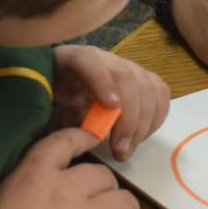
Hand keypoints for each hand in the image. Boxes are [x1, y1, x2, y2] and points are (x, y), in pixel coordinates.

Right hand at [0, 127, 149, 208]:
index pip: (66, 142)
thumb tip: (28, 190)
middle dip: (101, 189)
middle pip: (102, 175)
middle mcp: (66, 191)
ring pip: (126, 203)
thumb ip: (16, 189)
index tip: (91, 139)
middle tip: (93, 206)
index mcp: (33, 176)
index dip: (83, 139)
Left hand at [52, 45, 169, 160]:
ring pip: (147, 85)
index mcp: (71, 60)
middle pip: (125, 75)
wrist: (59, 91)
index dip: (103, 82)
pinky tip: (140, 136)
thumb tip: (91, 134)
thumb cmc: (51, 103)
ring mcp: (124, 66)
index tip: (112, 108)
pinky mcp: (141, 79)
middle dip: (128, 116)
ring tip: (128, 148)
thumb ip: (64, 118)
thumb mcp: (47, 110)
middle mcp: (102, 58)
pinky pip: (160, 92)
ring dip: (144, 122)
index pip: (88, 61)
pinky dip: (156, 116)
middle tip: (120, 150)